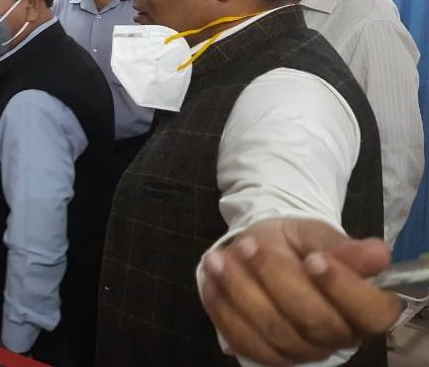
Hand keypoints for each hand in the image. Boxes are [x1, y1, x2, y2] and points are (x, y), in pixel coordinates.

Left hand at [200, 218, 400, 366]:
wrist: (265, 252)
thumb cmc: (300, 245)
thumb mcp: (318, 236)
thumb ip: (343, 248)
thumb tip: (378, 253)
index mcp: (364, 308)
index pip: (370, 312)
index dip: (343, 288)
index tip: (314, 259)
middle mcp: (338, 337)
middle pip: (312, 320)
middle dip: (276, 278)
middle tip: (248, 245)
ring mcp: (303, 351)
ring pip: (273, 330)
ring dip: (240, 291)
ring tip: (219, 258)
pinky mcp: (269, 355)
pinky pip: (245, 340)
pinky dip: (224, 309)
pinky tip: (212, 280)